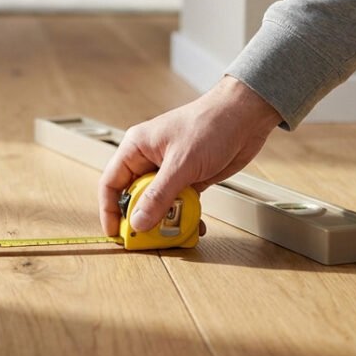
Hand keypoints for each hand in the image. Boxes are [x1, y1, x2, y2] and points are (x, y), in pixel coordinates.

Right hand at [99, 75, 282, 235]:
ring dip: (167, 220)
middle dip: (141, 219)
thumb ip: (159, 195)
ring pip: (159, 203)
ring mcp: (170, 170)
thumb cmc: (211, 124)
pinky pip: (180, 203)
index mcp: (137, 148)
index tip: (116, 232)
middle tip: (148, 239)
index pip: (112, 183)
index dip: (110, 210)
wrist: (246, 116)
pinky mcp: (190, 177)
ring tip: (175, 233)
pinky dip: (185, 215)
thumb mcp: (181, 164)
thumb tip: (138, 221)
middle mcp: (150, 159)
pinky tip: (194, 224)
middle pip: (135, 197)